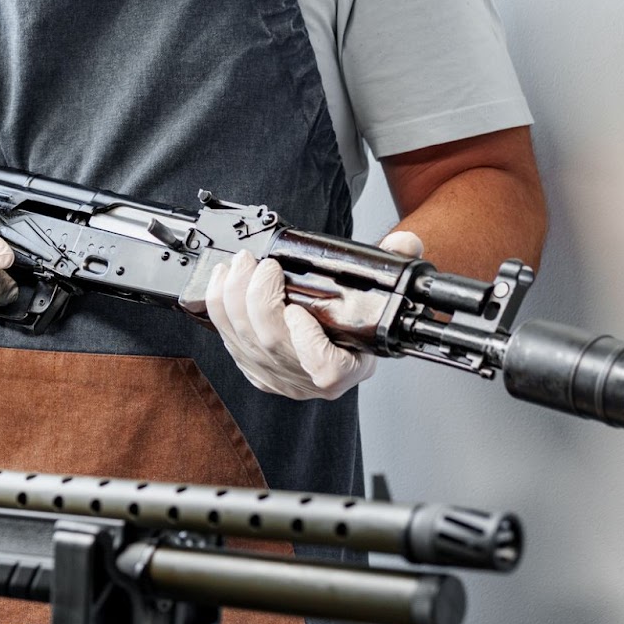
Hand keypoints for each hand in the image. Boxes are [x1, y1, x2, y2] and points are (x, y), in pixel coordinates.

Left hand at [200, 231, 423, 400]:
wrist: (338, 339)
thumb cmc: (358, 318)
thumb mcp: (384, 291)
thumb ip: (396, 264)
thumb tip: (403, 243)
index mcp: (347, 368)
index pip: (325, 369)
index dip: (307, 342)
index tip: (299, 311)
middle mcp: (309, 381)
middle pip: (273, 345)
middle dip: (258, 298)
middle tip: (260, 265)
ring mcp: (278, 378)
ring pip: (245, 341)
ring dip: (234, 298)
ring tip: (239, 265)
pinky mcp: (253, 371)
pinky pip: (228, 342)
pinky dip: (220, 309)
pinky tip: (223, 282)